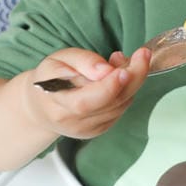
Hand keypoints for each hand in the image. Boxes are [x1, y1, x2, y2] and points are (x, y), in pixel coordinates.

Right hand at [25, 46, 150, 138]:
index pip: (86, 102)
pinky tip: (117, 77)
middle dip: (133, 78)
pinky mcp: (98, 130)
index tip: (125, 69)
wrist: (42, 104)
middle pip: (110, 103)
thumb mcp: (58, 59)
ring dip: (130, 81)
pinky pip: (121, 109)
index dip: (109, 87)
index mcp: (57, 103)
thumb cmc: (50, 77)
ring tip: (120, 61)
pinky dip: (126, 91)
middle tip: (143, 54)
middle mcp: (72, 121)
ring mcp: (87, 129)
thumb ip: (82, 61)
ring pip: (120, 105)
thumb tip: (106, 71)